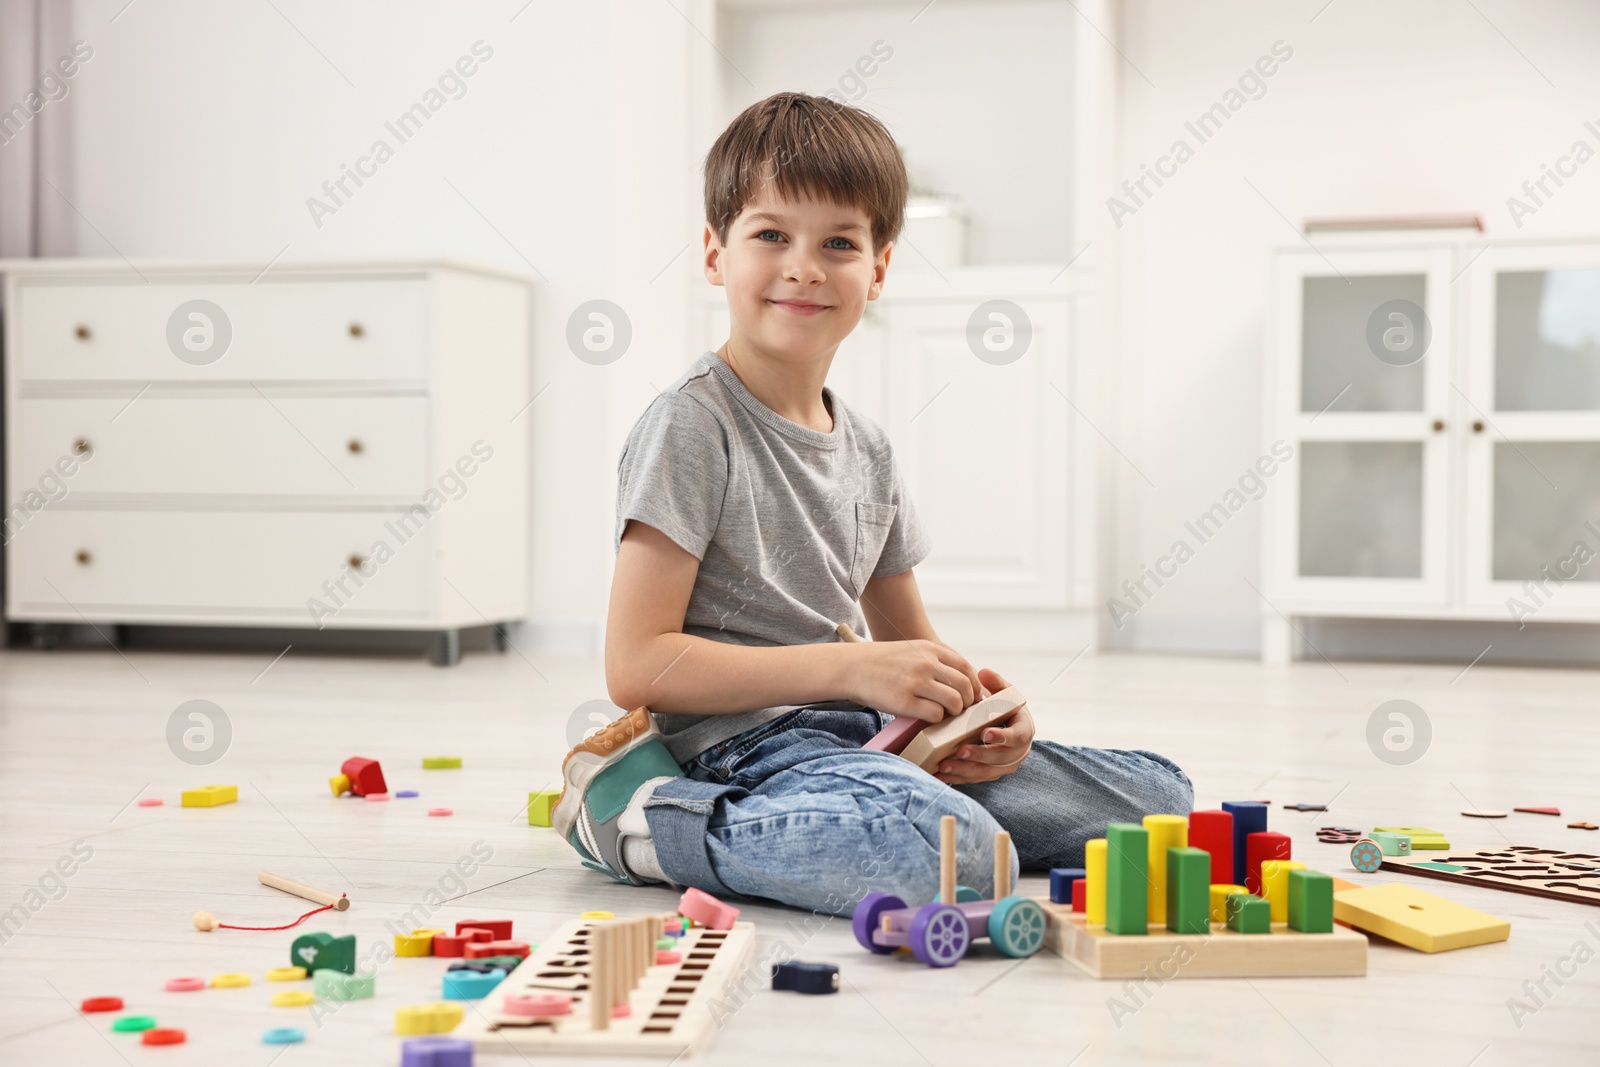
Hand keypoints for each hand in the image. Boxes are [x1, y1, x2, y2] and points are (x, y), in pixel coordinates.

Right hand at [848, 639, 981, 722]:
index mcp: (930, 649)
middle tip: (960, 710)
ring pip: (954, 701)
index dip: (974, 686)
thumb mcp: (912, 651)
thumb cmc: (883, 663)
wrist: (851, 667)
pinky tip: (928, 717)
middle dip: (968, 702)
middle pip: (965, 686)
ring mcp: (915, 682)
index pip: (967, 668)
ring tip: (945, 714)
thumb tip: (963, 683)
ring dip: (954, 712)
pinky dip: (937, 719)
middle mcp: (926, 663)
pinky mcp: (904, 702)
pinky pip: (935, 714)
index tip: (972, 697)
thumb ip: (936, 661)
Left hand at [933, 668, 1033, 784]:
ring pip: (985, 772)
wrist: (1001, 725)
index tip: (986, 733)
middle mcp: (1017, 752)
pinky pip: (973, 779)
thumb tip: (983, 673)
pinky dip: (956, 778)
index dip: (1003, 736)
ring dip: (964, 770)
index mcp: (1023, 730)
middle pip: (1000, 758)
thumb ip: (995, 682)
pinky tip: (940, 774)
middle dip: (979, 755)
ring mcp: (1003, 766)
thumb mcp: (1002, 693)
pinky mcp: (989, 774)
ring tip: (944, 765)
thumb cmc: (1001, 708)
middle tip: (960, 750)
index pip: (1017, 736)